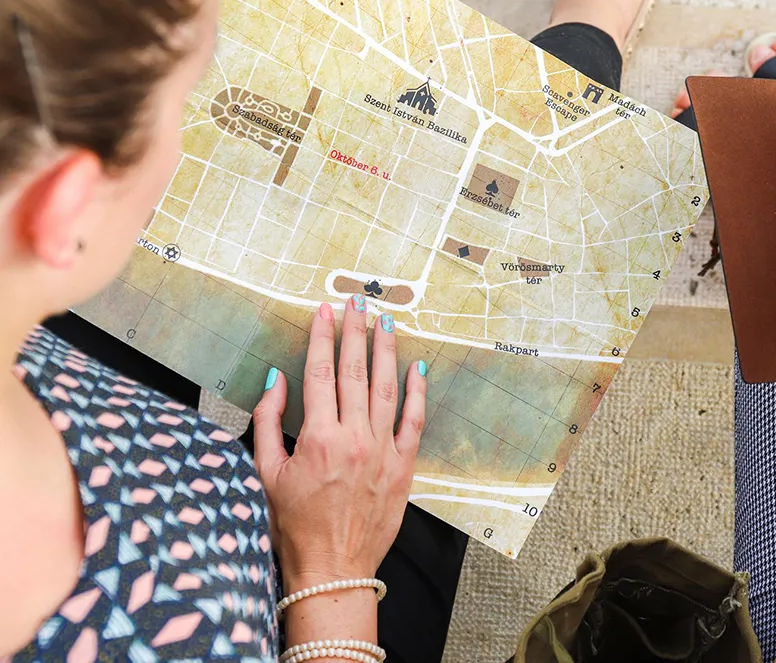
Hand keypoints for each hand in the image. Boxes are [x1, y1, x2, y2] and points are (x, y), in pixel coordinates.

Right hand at [253, 297, 425, 590]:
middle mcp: (353, 437)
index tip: (324, 310)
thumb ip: (267, 421)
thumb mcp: (266, 473)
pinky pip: (413, 420)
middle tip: (357, 301)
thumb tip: (276, 378)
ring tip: (386, 321)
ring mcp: (382, 450)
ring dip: (386, 350)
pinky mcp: (403, 465)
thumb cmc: (294, 524)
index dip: (321, 337)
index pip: (319, 373)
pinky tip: (417, 367)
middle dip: (355, 331)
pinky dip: (416, 391)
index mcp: (316, 437)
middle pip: (355, 371)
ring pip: (387, 388)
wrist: (333, 567)